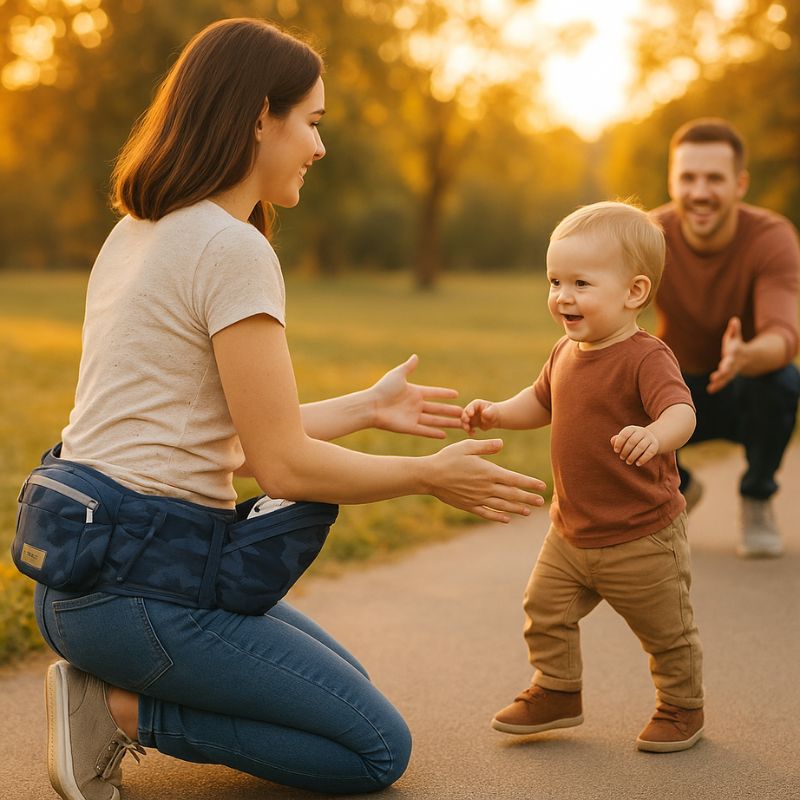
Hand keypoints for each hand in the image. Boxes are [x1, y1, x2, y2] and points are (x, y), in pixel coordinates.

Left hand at [371, 354, 462, 438]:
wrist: (370, 406)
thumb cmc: (382, 389)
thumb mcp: (397, 375)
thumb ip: (408, 367)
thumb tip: (415, 356)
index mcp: (414, 392)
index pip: (434, 393)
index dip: (444, 394)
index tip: (456, 395)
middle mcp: (415, 405)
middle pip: (438, 409)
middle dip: (451, 411)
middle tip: (465, 413)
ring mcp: (413, 417)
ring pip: (435, 421)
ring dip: (447, 423)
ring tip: (461, 424)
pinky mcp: (409, 428)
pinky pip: (425, 431)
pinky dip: (434, 433)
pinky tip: (445, 435)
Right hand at [426, 438, 545, 521]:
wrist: (429, 476)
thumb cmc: (447, 457)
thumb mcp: (467, 446)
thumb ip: (486, 446)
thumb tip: (502, 443)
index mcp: (488, 472)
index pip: (514, 479)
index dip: (529, 483)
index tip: (541, 486)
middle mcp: (485, 487)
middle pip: (511, 494)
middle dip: (527, 498)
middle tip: (540, 502)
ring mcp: (477, 498)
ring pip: (502, 505)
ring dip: (516, 509)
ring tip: (528, 512)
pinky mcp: (468, 505)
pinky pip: (487, 513)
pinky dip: (498, 516)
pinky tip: (506, 519)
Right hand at [461, 399, 499, 433]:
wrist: (496, 418)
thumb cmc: (495, 412)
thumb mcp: (493, 411)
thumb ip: (489, 412)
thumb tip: (484, 413)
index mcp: (476, 404)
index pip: (470, 407)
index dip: (469, 410)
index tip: (470, 415)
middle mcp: (471, 410)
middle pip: (464, 414)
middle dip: (464, 418)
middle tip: (466, 422)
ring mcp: (470, 417)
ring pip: (464, 422)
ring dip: (465, 426)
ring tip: (468, 430)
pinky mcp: (471, 424)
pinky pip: (468, 428)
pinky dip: (469, 431)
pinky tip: (473, 434)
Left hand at [611, 425, 658, 465]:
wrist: (649, 440)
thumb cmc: (632, 441)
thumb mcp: (624, 439)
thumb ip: (617, 440)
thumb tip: (613, 441)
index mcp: (632, 429)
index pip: (625, 434)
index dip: (619, 442)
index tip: (616, 451)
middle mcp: (642, 432)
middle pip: (632, 441)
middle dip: (625, 451)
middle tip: (622, 458)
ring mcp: (649, 438)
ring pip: (641, 447)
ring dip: (633, 456)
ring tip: (628, 462)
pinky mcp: (655, 445)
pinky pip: (650, 452)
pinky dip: (643, 459)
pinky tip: (637, 464)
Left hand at [707, 316, 743, 393]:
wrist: (745, 358)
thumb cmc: (736, 345)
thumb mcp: (735, 337)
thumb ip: (735, 329)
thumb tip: (734, 320)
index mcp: (735, 352)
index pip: (735, 351)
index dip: (733, 350)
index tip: (731, 351)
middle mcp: (734, 362)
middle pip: (730, 366)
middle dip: (725, 369)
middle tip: (720, 372)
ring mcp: (731, 370)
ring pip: (726, 376)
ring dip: (720, 380)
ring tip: (712, 381)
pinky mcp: (727, 376)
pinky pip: (722, 382)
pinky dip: (717, 386)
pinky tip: (710, 390)